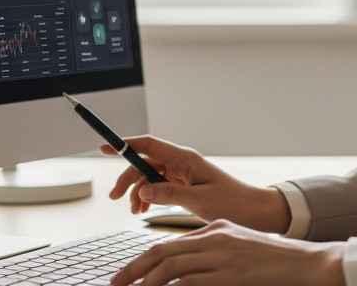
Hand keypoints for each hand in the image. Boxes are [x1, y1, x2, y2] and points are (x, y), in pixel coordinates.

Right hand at [103, 136, 291, 232]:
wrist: (252, 212)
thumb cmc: (231, 202)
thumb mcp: (198, 200)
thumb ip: (168, 194)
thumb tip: (142, 190)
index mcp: (185, 158)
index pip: (149, 145)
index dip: (125, 144)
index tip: (104, 147)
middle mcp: (181, 163)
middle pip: (145, 163)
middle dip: (127, 178)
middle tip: (116, 198)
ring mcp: (182, 175)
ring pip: (150, 177)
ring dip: (138, 192)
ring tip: (135, 211)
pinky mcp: (184, 187)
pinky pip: (159, 188)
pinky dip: (148, 197)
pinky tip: (145, 210)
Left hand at [110, 220, 344, 285]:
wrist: (309, 265)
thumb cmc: (276, 265)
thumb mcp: (240, 250)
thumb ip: (213, 256)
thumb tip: (184, 276)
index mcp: (216, 230)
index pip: (169, 244)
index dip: (143, 261)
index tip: (126, 276)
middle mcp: (215, 239)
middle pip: (161, 252)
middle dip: (133, 270)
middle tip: (114, 285)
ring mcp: (222, 257)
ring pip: (169, 268)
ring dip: (144, 284)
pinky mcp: (229, 275)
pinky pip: (188, 284)